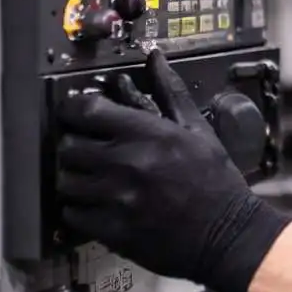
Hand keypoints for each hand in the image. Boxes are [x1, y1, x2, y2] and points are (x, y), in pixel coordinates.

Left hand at [56, 50, 291, 291]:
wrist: (227, 233)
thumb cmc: (215, 179)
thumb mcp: (197, 129)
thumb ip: (170, 92)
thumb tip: (156, 58)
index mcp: (148, 134)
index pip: (86, 110)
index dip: (75, 110)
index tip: (78, 115)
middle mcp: (126, 163)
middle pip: (68, 147)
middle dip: (75, 146)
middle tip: (88, 150)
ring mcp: (115, 199)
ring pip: (65, 181)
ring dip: (74, 178)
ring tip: (91, 179)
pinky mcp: (111, 230)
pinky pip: (71, 215)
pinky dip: (77, 209)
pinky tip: (95, 205)